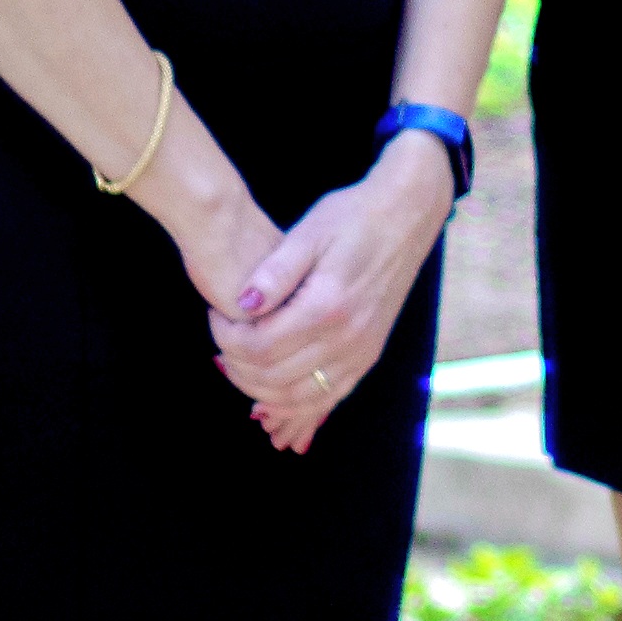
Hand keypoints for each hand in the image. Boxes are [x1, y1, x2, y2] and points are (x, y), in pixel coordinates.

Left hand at [214, 139, 454, 452]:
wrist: (406, 216)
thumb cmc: (353, 217)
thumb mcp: (308, 233)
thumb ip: (273, 273)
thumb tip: (241, 306)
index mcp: (328, 307)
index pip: (259, 346)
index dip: (225, 337)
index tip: (216, 314)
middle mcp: (348, 339)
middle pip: (273, 378)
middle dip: (236, 364)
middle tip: (222, 339)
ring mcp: (361, 353)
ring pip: (297, 398)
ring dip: (259, 390)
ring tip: (239, 362)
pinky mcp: (368, 356)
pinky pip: (326, 399)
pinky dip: (294, 404)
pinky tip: (271, 393)